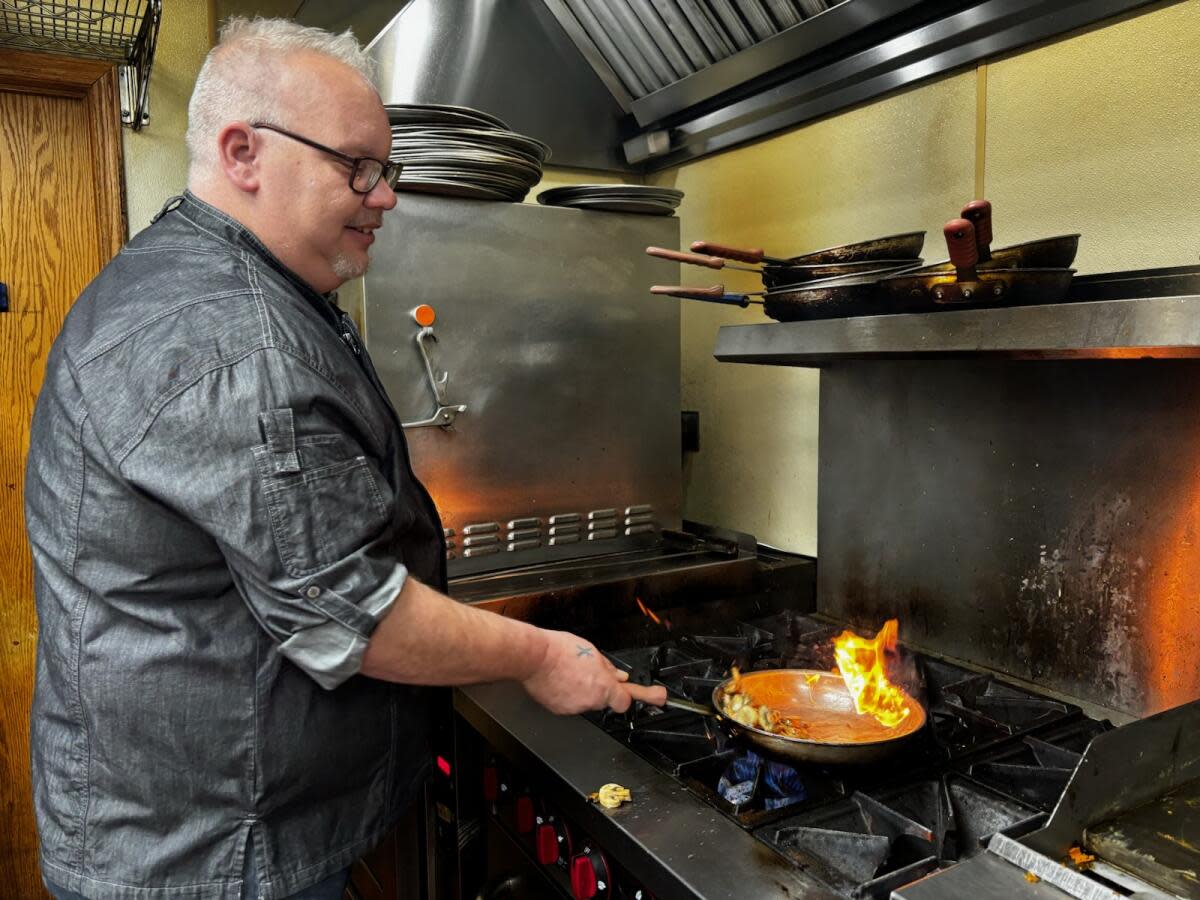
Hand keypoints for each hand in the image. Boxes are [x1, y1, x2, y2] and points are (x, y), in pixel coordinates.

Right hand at [521, 630, 666, 714]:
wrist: (533, 658)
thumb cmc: (560, 651)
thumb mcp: (592, 652)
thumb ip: (608, 667)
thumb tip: (619, 675)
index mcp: (603, 685)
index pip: (627, 700)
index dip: (634, 696)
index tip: (654, 697)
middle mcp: (591, 700)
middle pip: (605, 699)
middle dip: (602, 688)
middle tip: (591, 673)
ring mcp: (575, 707)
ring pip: (587, 701)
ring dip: (584, 690)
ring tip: (571, 673)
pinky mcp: (560, 709)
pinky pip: (571, 703)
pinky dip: (569, 695)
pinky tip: (561, 681)